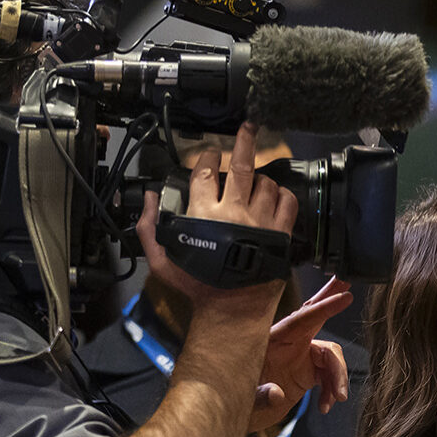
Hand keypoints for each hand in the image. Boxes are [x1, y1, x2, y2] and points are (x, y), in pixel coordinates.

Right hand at [137, 123, 294, 317]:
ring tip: (257, 182)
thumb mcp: (162, 259)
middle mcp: (233, 212)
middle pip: (241, 165)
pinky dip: (284, 195)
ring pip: (266, 183)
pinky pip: (288, 203)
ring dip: (261, 179)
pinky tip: (276, 196)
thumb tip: (149, 197)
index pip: (206, 173)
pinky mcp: (279, 234)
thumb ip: (149, 226)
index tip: (211, 154)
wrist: (231, 310)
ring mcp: (260, 221)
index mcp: (203, 214)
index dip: (208, 157)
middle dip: (244, 141)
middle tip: (248, 127)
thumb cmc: (197, 286)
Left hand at [248, 276, 353, 432]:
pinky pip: (328, 374)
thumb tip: (278, 394)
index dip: (324, 307)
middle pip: (314, 316)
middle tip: (347, 282)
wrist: (236, 415)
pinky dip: (332, 390)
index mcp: (271, 342)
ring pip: (330, 356)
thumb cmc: (234, 401)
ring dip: (338, 376)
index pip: (301, 320)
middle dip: (331, 299)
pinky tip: (326, 405)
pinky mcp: (305, 372)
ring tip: (338, 397)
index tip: (345, 297)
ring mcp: (297, 357)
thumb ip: (259, 396)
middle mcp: (287, 345)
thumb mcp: (244, 400)